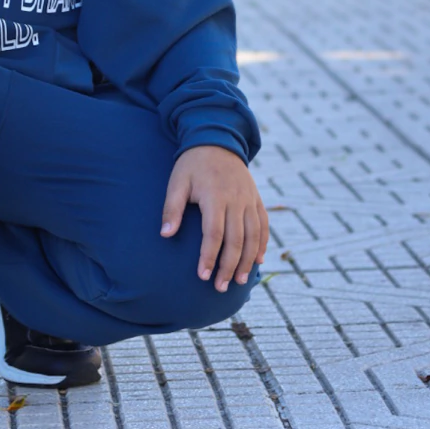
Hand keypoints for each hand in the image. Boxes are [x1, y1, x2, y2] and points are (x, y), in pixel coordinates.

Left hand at [161, 144, 268, 291]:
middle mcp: (236, 200)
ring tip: (239, 281)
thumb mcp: (177, 182)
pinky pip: (263, 225)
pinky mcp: (256, 199)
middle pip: (236, 240)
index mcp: (215, 197)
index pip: (214, 234)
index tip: (202, 276)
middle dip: (228, 266)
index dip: (209, 256)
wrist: (217, 141)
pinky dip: (262, 244)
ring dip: (247, 261)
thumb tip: (165, 234)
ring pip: (253, 236)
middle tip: (219, 287)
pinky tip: (257, 261)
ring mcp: (249, 200)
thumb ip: (172, 208)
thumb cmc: (192, 165)